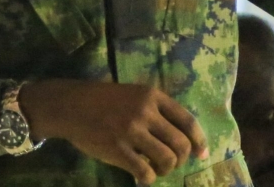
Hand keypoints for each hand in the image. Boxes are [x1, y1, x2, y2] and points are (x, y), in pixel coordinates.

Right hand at [18, 80, 208, 184]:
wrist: (71, 105)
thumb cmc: (104, 100)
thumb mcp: (134, 94)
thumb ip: (156, 110)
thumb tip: (182, 137)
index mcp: (152, 96)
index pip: (187, 121)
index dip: (199, 141)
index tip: (202, 154)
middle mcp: (146, 112)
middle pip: (180, 144)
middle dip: (181, 159)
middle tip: (171, 163)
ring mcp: (131, 131)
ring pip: (167, 159)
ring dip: (166, 170)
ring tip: (156, 169)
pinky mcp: (118, 149)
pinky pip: (145, 171)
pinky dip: (148, 179)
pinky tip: (142, 178)